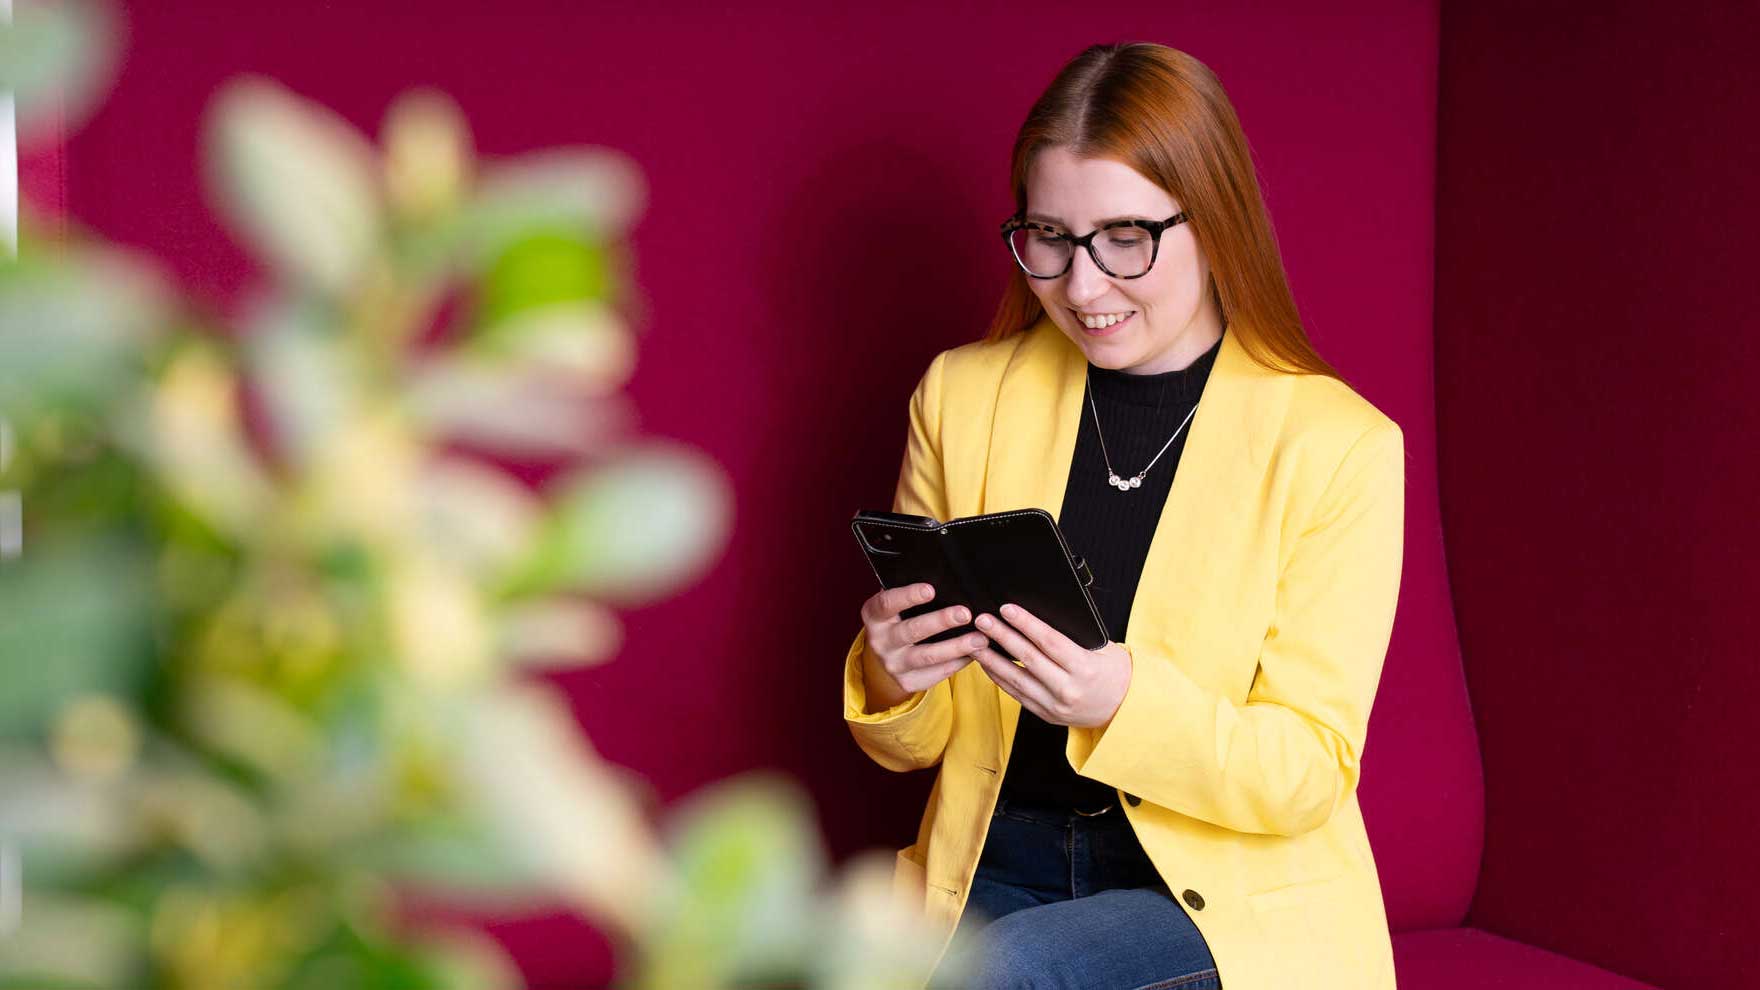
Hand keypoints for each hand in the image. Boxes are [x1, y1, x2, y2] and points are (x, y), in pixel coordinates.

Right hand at [860, 582, 986, 694]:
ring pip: (927, 656)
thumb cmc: (900, 620)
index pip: (887, 603)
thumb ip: (913, 596)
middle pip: (912, 631)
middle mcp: (879, 641)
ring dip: (956, 647)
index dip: (908, 596)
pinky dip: (958, 662)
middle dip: (941, 621)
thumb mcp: (897, 607)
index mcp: (874, 616)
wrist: (888, 656)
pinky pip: (937, 673)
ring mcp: (893, 664)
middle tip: (965, 614)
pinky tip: (975, 653)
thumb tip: (949, 583)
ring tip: (980, 639)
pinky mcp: (908, 682)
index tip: (931, 589)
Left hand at [969, 603, 1131, 728]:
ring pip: (1016, 679)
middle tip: (982, 620)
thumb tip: (1039, 615)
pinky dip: (999, 678)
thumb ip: (1073, 637)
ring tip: (974, 641)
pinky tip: (986, 663)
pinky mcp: (1046, 714)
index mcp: (1084, 668)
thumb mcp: (1103, 649)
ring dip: (992, 659)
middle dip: (1002, 636)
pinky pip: (1016, 694)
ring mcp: (1055, 705)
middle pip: (1028, 658)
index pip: (1049, 642)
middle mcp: (1068, 689)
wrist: (1124, 709)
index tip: (1006, 609)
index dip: (1026, 624)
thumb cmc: (1113, 672)